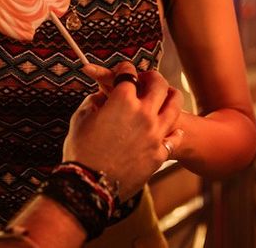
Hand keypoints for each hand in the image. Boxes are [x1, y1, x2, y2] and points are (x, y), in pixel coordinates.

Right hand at [63, 62, 183, 197]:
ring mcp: (155, 133)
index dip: (124, 68)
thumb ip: (94, 101)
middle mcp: (143, 112)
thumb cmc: (80, 151)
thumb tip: (102, 97)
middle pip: (159, 84)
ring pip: (175, 105)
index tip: (123, 70)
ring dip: (170, 96)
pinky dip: (173, 130)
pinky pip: (174, 136)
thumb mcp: (80, 118)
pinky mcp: (160, 153)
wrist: (90, 187)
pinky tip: (172, 128)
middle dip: (152, 77)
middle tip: (147, 79)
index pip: (128, 72)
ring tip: (167, 95)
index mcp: (122, 100)